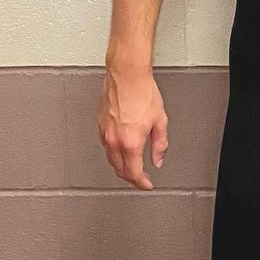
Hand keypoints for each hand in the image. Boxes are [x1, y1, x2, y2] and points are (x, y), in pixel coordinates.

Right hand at [98, 67, 168, 189]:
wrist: (126, 75)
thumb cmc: (142, 92)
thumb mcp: (160, 121)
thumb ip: (159, 145)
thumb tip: (158, 159)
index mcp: (130, 142)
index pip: (133, 173)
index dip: (141, 183)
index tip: (146, 184)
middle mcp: (114, 140)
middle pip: (119, 169)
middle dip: (130, 177)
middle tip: (140, 178)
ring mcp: (104, 132)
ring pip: (110, 159)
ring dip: (121, 166)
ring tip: (132, 165)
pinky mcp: (100, 124)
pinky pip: (106, 146)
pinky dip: (114, 152)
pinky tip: (122, 149)